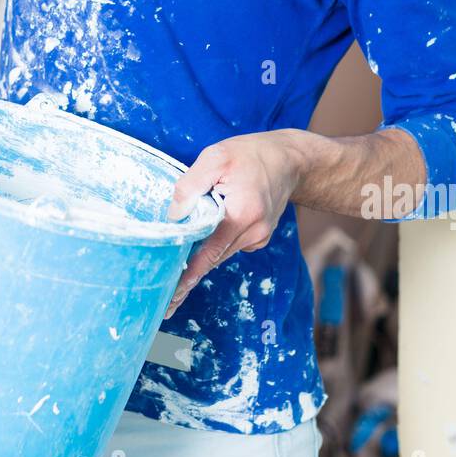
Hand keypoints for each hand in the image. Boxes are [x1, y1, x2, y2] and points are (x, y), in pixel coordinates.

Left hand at [163, 132, 300, 318]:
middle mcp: (254, 232)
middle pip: (214, 258)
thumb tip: (173, 216)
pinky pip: (230, 245)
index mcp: (243, 214)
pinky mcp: (259, 236)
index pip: (210, 252)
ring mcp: (259, 237)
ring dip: (201, 262)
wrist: (288, 159)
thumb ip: (191, 185)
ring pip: (221, 253)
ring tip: (177, 282)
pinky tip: (201, 243)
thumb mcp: (216, 158)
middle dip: (190, 277)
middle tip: (167, 301)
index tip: (174, 296)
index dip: (189, 275)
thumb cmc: (250, 155)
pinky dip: (215, 246)